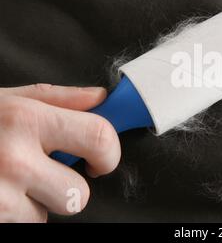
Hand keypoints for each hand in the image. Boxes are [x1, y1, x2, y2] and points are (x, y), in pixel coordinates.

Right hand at [0, 84, 120, 221]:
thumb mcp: (5, 100)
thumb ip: (56, 98)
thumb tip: (99, 97)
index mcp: (26, 119)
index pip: (99, 138)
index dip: (110, 152)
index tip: (103, 157)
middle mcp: (16, 158)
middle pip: (80, 192)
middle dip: (71, 186)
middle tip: (49, 172)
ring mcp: (1, 196)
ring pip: (53, 212)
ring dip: (41, 200)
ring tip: (14, 179)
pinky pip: (29, 223)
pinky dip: (18, 212)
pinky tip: (1, 191)